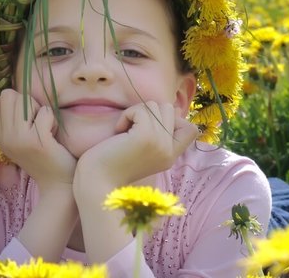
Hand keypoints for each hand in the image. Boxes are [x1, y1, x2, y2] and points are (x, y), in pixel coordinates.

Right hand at [0, 89, 76, 189]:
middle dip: (26, 102)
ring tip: (45, 128)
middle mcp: (5, 137)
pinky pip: (45, 112)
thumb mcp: (20, 139)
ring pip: (24, 100)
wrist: (58, 184)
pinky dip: (52, 119)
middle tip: (36, 122)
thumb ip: (12, 120)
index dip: (11, 103)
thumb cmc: (44, 156)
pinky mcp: (37, 142)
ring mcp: (20, 140)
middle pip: (8, 95)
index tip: (24, 118)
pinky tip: (53, 134)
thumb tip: (11, 93)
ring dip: (39, 109)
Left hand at [75, 101, 197, 189]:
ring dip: (136, 112)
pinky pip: (140, 110)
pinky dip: (126, 115)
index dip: (172, 120)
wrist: (96, 182)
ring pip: (155, 105)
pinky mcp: (146, 136)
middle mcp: (169, 150)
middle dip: (147, 112)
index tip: (150, 128)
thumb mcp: (144, 151)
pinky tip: (118, 131)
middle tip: (132, 129)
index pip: (191, 129)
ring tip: (124, 131)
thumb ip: (158, 135)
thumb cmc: (113, 164)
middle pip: (169, 109)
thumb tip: (166, 109)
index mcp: (170, 156)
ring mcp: (160, 143)